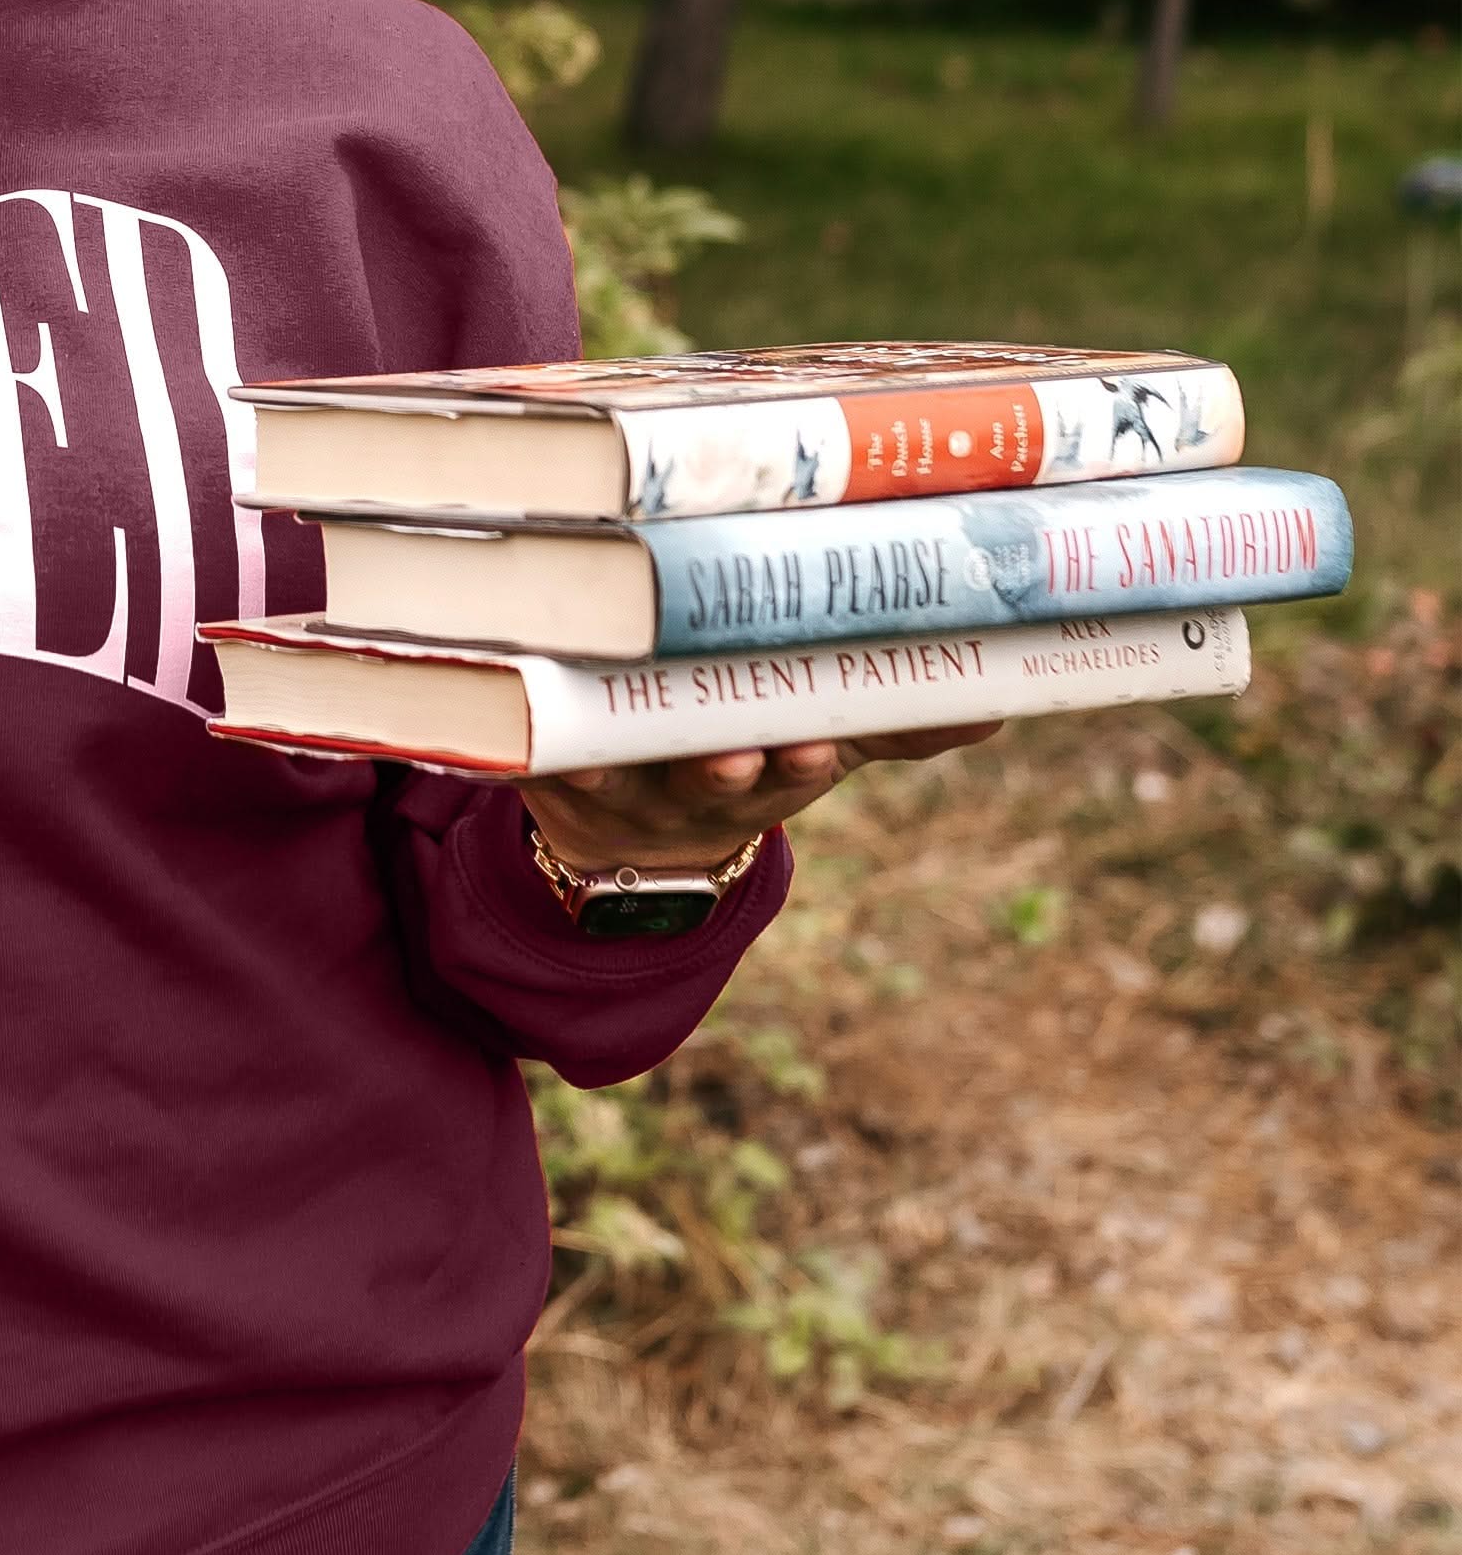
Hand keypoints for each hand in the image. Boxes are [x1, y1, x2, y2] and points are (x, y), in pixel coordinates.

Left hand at [516, 723, 1003, 873]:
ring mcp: (632, 784)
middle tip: (755, 748)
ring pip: (643, 773)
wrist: (629, 851)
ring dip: (652, 762)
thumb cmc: (742, 765)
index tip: (819, 744)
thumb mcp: (823, 743)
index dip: (807, 760)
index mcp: (770, 772)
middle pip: (723, 779)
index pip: (799, 767)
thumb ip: (897, 721)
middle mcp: (699, 787)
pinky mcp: (559, 775)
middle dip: (741, 768)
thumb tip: (1005, 703)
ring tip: (661, 741)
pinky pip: (551, 764)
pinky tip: (548, 740)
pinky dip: (551, 754)